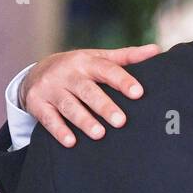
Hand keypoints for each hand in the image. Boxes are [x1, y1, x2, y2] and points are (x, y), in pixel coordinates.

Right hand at [19, 45, 162, 145]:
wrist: (36, 73)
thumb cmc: (79, 69)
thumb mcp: (99, 59)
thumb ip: (127, 57)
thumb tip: (157, 50)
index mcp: (87, 61)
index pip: (107, 70)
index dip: (123, 81)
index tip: (138, 93)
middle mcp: (68, 73)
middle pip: (88, 90)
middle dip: (104, 106)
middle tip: (121, 121)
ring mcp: (51, 88)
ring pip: (68, 106)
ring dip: (84, 120)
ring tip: (99, 134)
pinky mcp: (37, 103)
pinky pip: (48, 119)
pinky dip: (59, 130)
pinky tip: (71, 142)